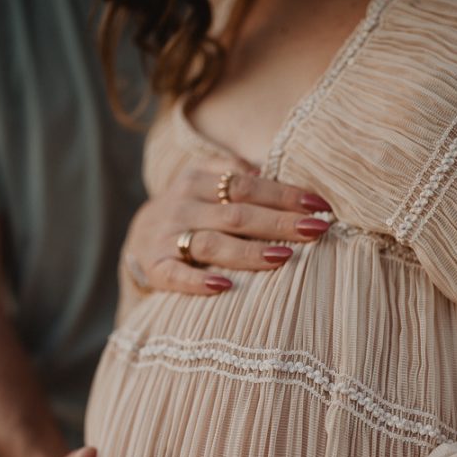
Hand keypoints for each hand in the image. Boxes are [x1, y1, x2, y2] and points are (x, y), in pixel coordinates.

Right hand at [123, 159, 331, 294]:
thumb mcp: (205, 184)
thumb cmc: (190, 212)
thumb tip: (280, 168)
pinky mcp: (155, 267)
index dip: (284, 194)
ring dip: (249, 251)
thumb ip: (237, 174)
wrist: (137, 240)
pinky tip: (223, 287)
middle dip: (279, 222)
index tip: (319, 205)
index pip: (247, 185)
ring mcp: (166, 237)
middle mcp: (182, 205)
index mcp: (197, 180)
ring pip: (212, 243)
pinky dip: (198, 282)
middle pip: (237, 213)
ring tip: (284, 256)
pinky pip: (176, 275)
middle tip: (317, 229)